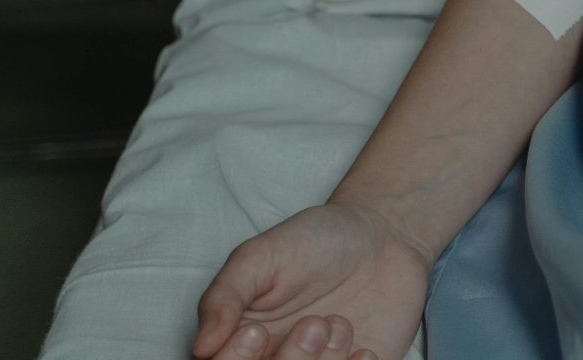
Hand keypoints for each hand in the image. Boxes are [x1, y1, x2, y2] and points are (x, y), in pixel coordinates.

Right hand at [192, 203, 432, 359]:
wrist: (381, 235)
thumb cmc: (314, 242)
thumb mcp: (260, 256)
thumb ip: (225, 297)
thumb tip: (201, 346)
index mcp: (240, 339)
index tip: (256, 332)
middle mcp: (278, 359)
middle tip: (312, 324)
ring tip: (338, 323)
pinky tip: (364, 348)